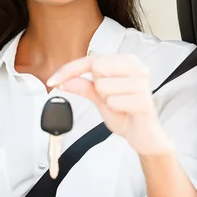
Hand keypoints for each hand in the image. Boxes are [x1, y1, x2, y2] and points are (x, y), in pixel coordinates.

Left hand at [47, 54, 173, 155]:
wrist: (143, 136)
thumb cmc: (124, 112)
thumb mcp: (99, 97)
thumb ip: (83, 86)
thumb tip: (63, 81)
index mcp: (127, 61)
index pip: (90, 60)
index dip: (68, 70)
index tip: (52, 81)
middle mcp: (137, 67)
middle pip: (97, 67)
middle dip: (97, 87)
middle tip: (110, 98)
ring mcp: (142, 83)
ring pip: (103, 86)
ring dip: (106, 100)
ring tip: (120, 105)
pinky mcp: (144, 101)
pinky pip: (113, 101)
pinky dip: (114, 110)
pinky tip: (126, 112)